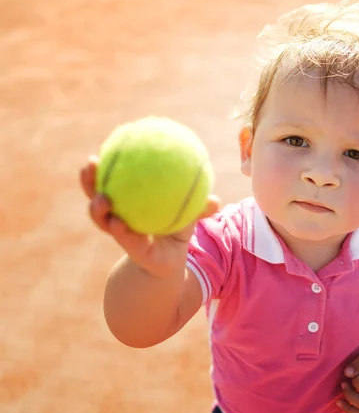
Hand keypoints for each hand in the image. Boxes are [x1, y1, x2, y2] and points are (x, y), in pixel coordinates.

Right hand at [80, 156, 219, 277]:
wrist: (171, 263)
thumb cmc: (176, 231)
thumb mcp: (188, 215)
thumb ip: (199, 207)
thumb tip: (215, 200)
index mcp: (127, 204)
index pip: (109, 181)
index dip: (101, 167)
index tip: (97, 149)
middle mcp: (117, 217)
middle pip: (96, 196)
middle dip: (89, 181)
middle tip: (90, 163)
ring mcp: (121, 235)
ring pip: (103, 221)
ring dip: (98, 210)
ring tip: (102, 199)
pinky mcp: (133, 252)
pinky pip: (126, 240)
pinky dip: (122, 231)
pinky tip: (119, 224)